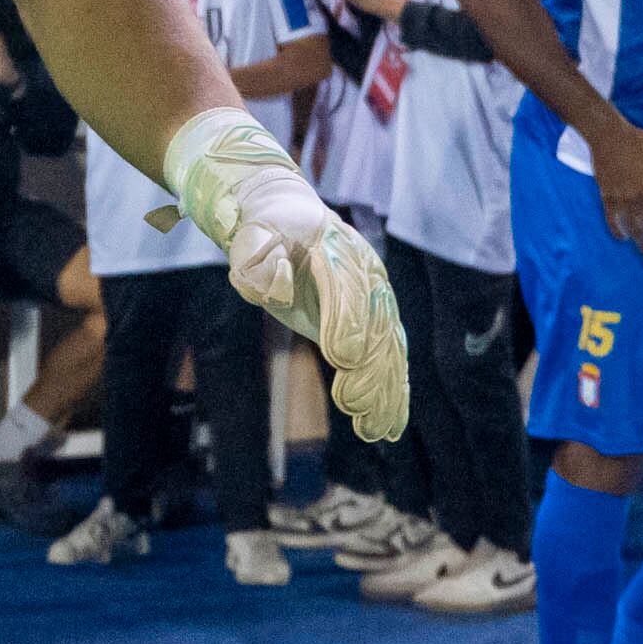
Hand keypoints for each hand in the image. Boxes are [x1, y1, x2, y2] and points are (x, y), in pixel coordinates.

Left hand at [155, 109, 406, 440]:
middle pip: (374, 324)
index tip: (341, 357)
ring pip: (387, 348)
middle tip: (352, 403)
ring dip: (383, 390)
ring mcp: (376, 299)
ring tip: (376, 428)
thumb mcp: (251, 233)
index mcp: (335, 248)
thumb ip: (259, 256)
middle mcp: (365, 274)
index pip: (347, 288)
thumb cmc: (263, 228)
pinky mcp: (374, 322)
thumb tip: (275, 286)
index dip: (346, 322)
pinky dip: (391, 393)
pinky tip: (388, 426)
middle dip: (367, 367)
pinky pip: (389, 360)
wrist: (285, 215)